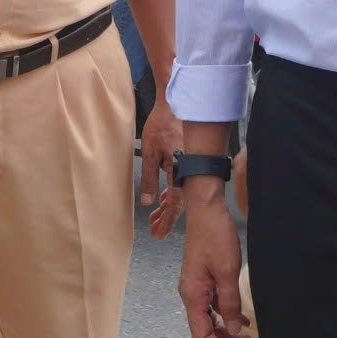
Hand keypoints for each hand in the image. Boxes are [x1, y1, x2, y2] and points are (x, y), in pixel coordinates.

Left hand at [139, 102, 181, 238]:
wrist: (176, 103)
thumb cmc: (162, 124)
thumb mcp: (149, 152)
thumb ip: (149, 178)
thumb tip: (148, 201)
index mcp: (179, 172)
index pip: (174, 204)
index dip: (166, 221)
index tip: (159, 234)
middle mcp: (187, 172)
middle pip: (178, 203)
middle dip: (166, 218)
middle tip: (155, 230)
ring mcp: (188, 166)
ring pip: (179, 194)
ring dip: (168, 207)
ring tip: (156, 218)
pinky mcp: (187, 160)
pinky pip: (181, 183)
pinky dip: (171, 193)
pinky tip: (162, 197)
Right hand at [177, 186, 252, 337]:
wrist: (206, 209)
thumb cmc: (215, 235)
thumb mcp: (227, 271)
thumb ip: (229, 303)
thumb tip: (232, 329)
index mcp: (192, 295)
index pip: (202, 336)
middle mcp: (191, 294)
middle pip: (205, 330)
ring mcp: (196, 286)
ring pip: (211, 319)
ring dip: (228, 331)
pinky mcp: (203, 279)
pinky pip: (214, 305)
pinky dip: (227, 315)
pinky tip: (243, 321)